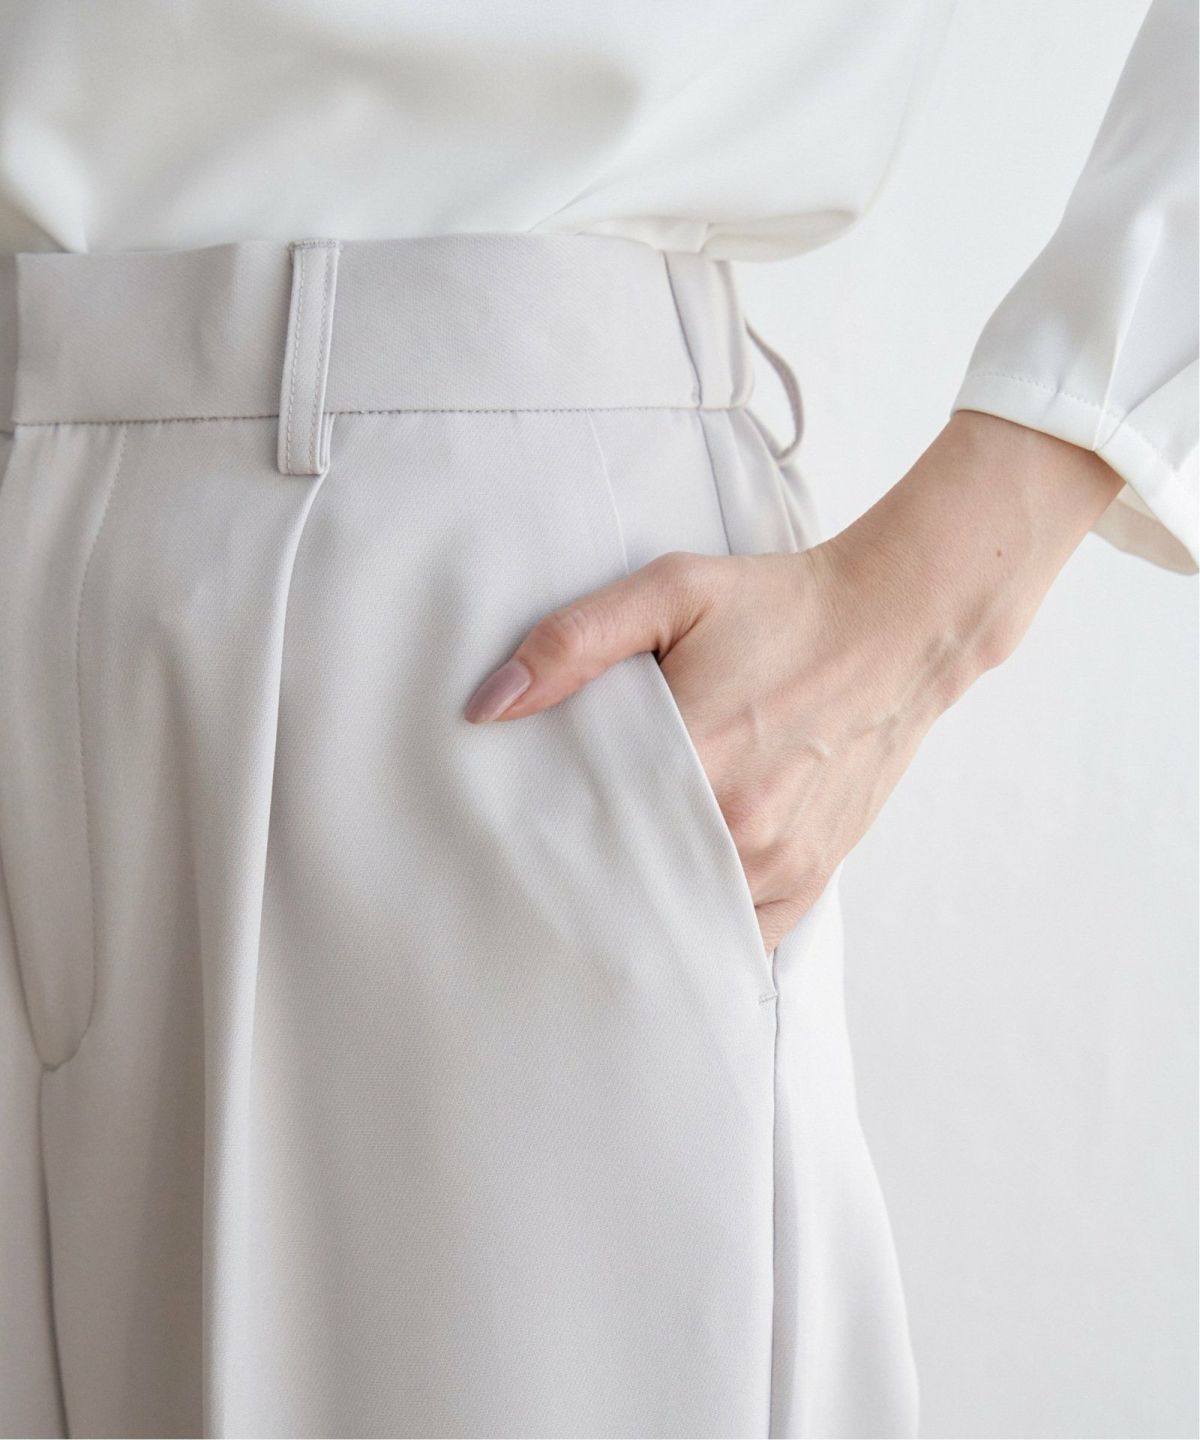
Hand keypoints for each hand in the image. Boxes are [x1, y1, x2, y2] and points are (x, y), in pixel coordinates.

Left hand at [465, 412, 1124, 951]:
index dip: (540, 845)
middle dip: (581, 887)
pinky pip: (740, 939)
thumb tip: (489, 706)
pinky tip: (669, 913)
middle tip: (538, 882)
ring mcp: (781, 863)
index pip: (584, 834)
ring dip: (639, 914)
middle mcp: (741, 828)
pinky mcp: (812, 878)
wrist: (896, 629)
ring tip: (598, 896)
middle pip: (626, 888)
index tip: (508, 849)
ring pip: (682, 922)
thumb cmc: (780, 607)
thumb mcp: (672, 591)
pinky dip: (701, 932)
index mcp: (697, 758)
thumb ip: (575, 642)